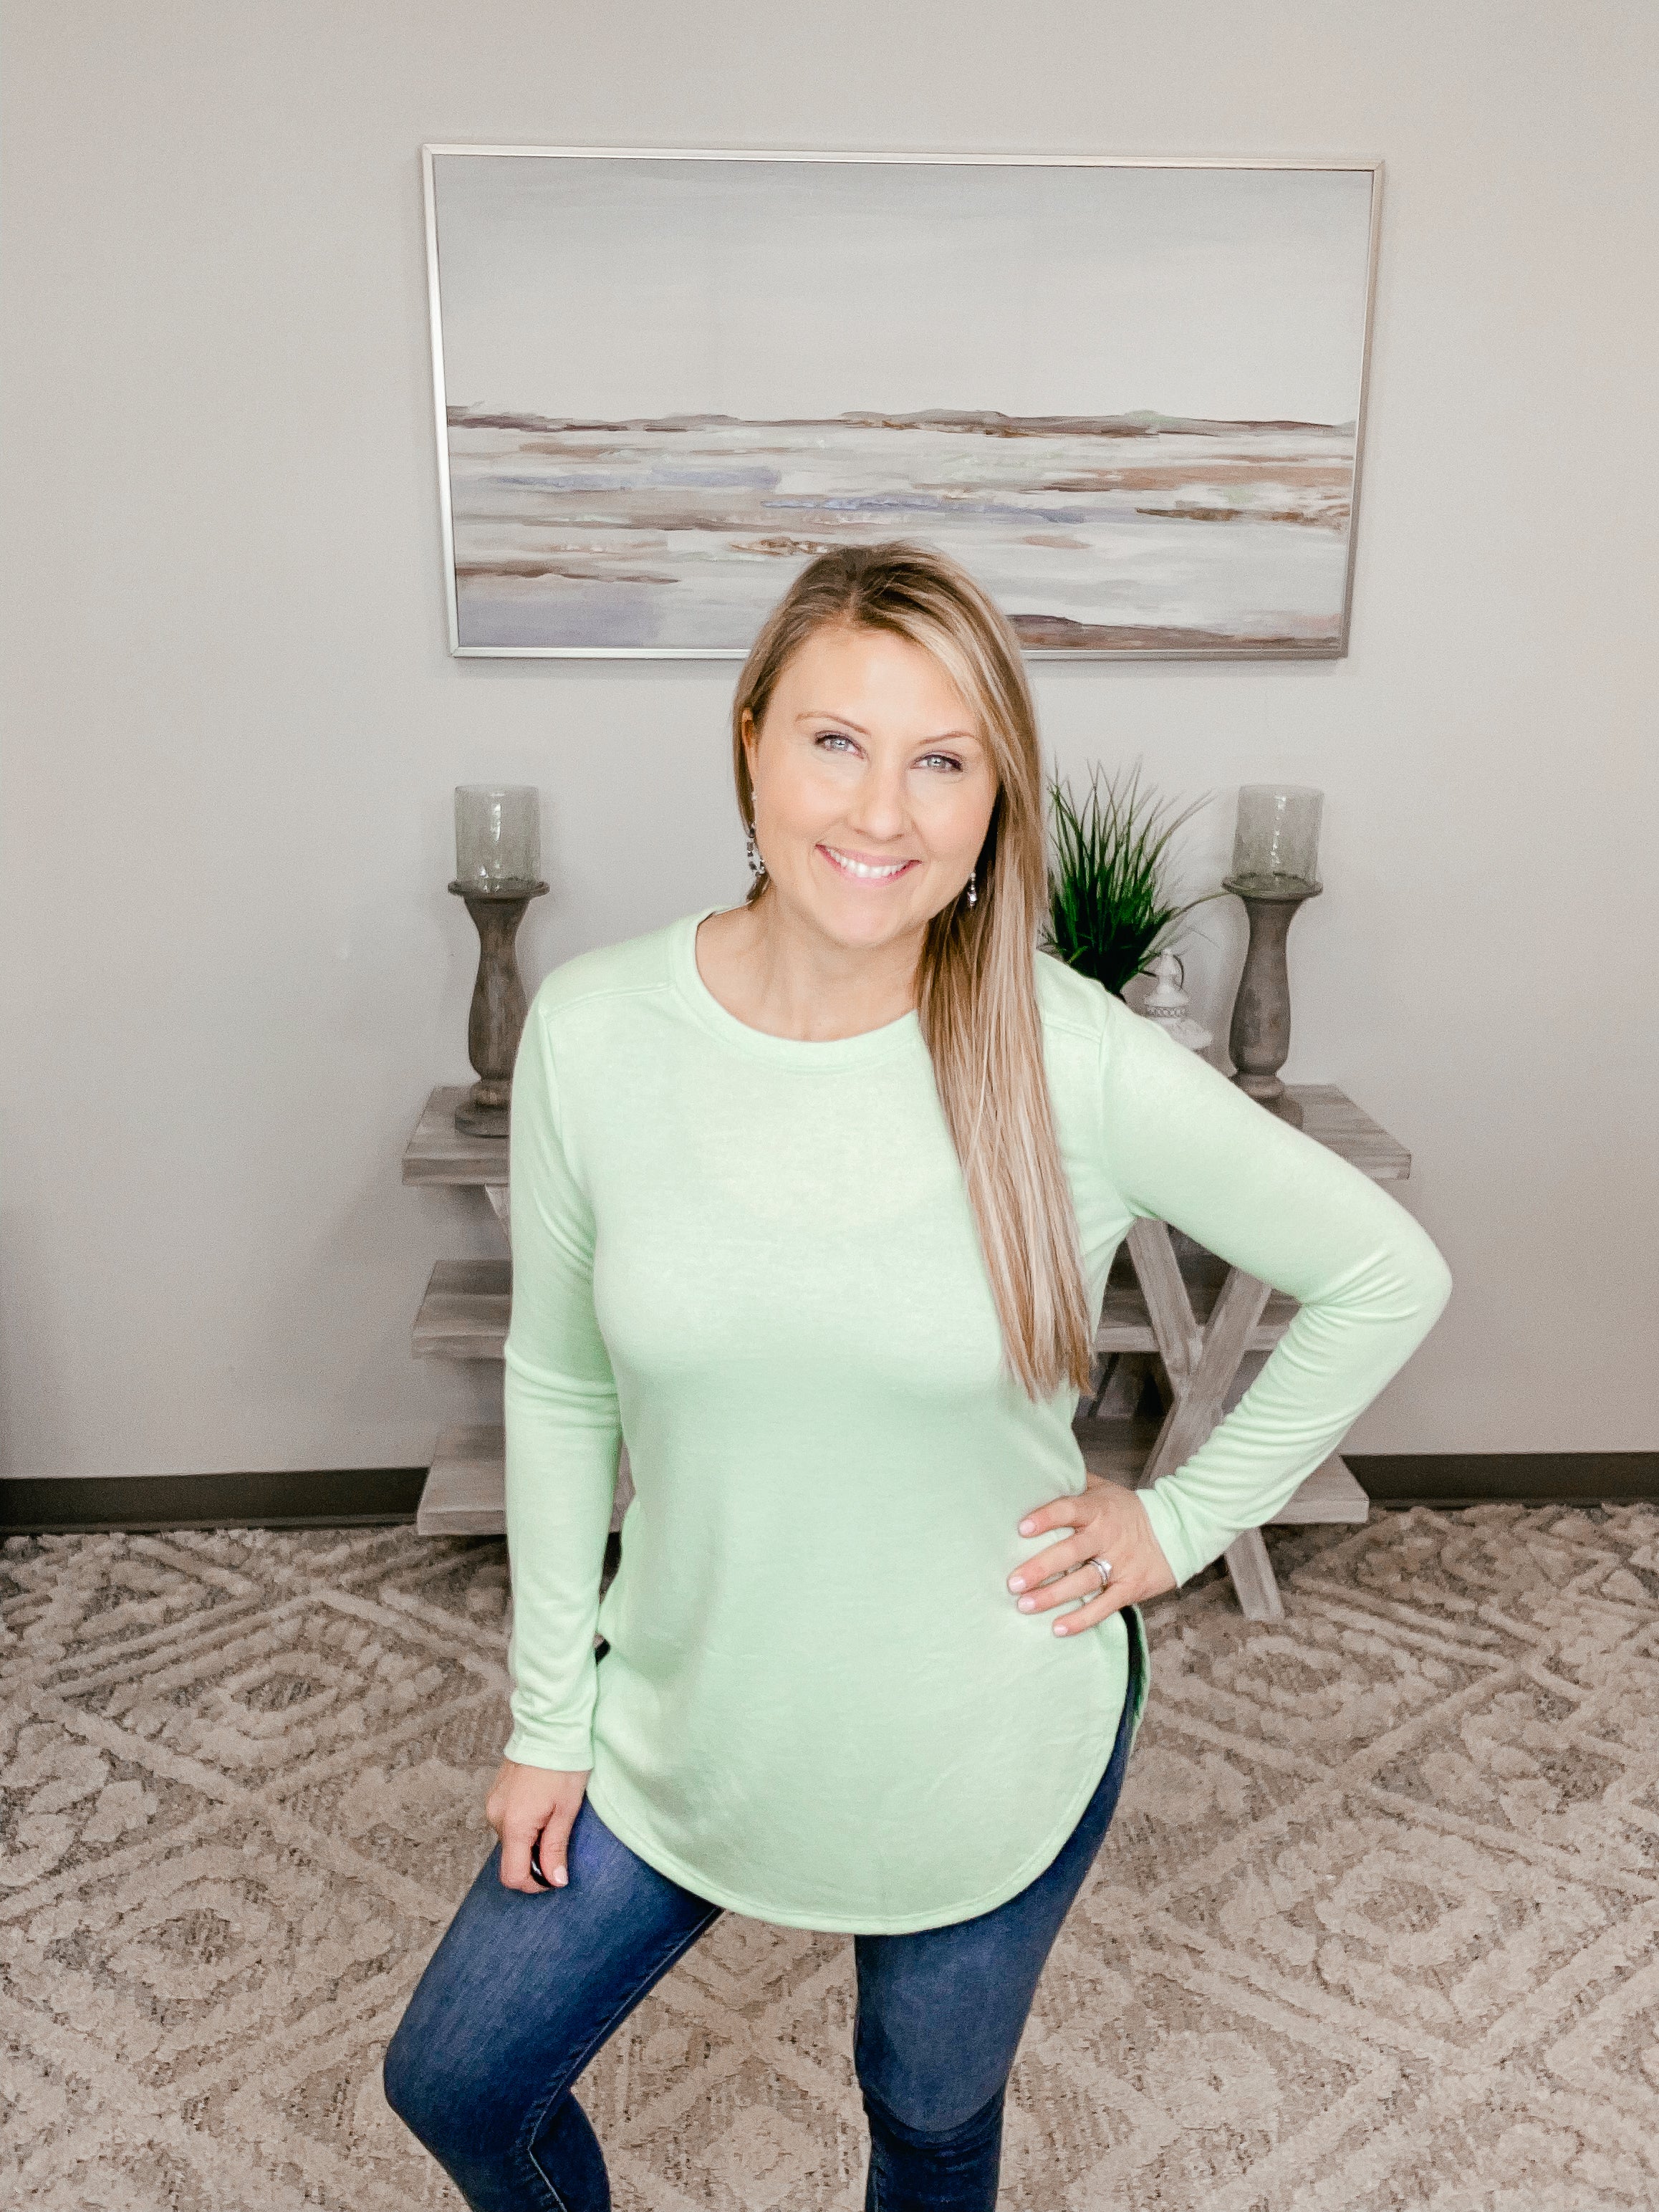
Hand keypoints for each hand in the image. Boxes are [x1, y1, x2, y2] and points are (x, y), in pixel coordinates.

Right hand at [485, 1758, 590, 1892]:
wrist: (550, 1727)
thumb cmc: (562, 1766)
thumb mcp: (566, 1810)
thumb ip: (555, 1848)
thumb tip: (555, 1881)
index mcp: (514, 1824)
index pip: (513, 1876)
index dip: (535, 1884)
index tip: (554, 1877)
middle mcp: (496, 1817)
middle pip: (511, 1859)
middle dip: (535, 1860)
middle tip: (559, 1841)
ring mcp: (493, 1805)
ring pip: (510, 1841)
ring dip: (529, 1841)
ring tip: (552, 1819)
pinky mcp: (495, 1795)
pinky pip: (506, 1823)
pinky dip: (522, 1826)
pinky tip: (541, 1809)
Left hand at [1007, 1472, 1175, 1631]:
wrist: (1179, 1528)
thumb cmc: (1128, 1510)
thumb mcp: (1104, 1489)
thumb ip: (1074, 1484)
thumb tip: (1038, 1474)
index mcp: (1097, 1509)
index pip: (1068, 1510)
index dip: (1046, 1518)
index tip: (1022, 1529)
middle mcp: (1107, 1536)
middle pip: (1070, 1552)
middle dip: (1040, 1568)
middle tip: (1013, 1582)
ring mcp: (1119, 1564)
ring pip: (1083, 1582)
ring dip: (1052, 1596)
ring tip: (1024, 1605)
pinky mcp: (1130, 1588)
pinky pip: (1103, 1606)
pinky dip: (1082, 1619)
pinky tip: (1058, 1628)